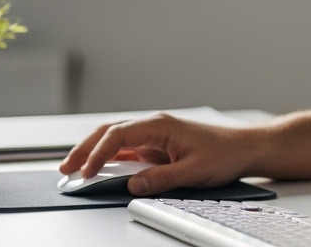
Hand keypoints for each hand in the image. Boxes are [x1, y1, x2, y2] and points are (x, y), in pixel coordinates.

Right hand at [58, 112, 257, 195]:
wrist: (245, 148)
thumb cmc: (224, 153)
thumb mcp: (193, 171)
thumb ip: (161, 179)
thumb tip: (132, 186)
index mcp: (160, 126)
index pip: (118, 134)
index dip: (98, 153)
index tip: (86, 172)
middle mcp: (154, 127)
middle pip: (109, 133)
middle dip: (84, 149)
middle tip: (65, 169)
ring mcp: (154, 136)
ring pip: (115, 140)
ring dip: (94, 153)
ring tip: (75, 171)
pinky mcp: (157, 147)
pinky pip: (127, 151)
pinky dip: (110, 160)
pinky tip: (100, 171)